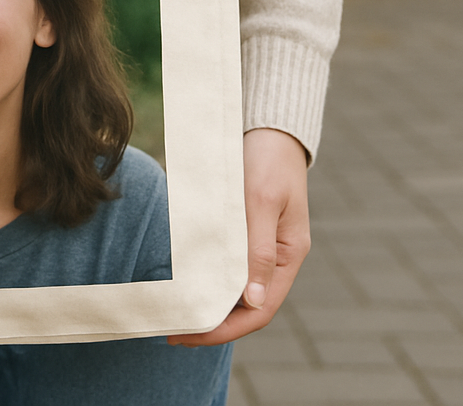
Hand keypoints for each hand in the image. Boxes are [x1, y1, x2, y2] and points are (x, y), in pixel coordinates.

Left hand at [167, 127, 310, 345]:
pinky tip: (186, 281)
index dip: (225, 328)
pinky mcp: (245, 231)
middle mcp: (276, 258)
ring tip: (176, 311)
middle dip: (213, 323)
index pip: (259, 310)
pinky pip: (227, 264)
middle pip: (246, 306)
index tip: (189, 333)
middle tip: (174, 329)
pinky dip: (208, 277)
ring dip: (209, 302)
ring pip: (235, 288)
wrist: (269, 129)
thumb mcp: (261, 201)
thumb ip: (257, 249)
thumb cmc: (268, 161)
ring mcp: (261, 246)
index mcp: (288, 256)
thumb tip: (252, 300)